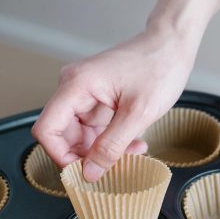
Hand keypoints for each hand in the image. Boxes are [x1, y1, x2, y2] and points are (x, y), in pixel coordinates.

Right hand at [31, 26, 195, 180]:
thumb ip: (111, 146)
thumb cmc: (159, 67)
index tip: (84, 172)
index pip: (46, 130)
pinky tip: (133, 143)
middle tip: (114, 167)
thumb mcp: (138, 114)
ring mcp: (84, 94)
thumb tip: (88, 173)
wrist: (172, 45)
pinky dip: (111, 141)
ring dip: (103, 151)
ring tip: (132, 152)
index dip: (60, 156)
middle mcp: (73, 88)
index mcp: (76, 85)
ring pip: (80, 137)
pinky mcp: (97, 100)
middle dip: (86, 157)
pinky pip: (94, 130)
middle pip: (62, 136)